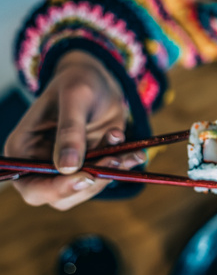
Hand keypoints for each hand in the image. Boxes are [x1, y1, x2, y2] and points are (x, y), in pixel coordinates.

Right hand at [4, 51, 144, 209]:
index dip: (56, 189)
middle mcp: (42, 164)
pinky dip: (124, 166)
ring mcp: (69, 167)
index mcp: (22, 150)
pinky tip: (136, 152)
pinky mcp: (92, 164)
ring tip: (122, 142)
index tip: (86, 178)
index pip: (32, 187)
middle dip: (91, 182)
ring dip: (111, 172)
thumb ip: (70, 132)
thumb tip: (69, 168)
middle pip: (62, 196)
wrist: (100, 78)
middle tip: (114, 160)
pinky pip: (108, 175)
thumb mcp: (75, 99)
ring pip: (88, 188)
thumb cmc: (79, 81)